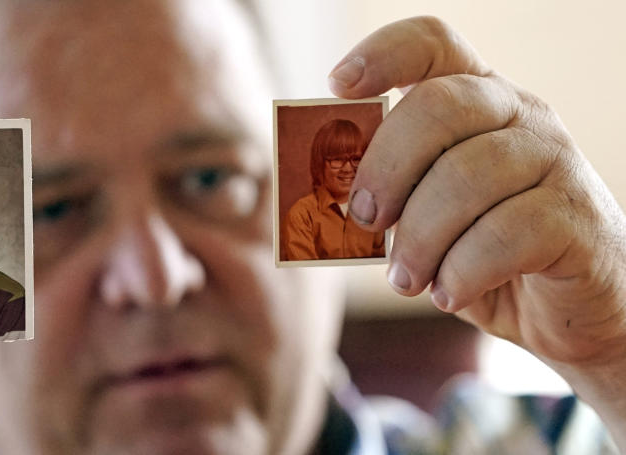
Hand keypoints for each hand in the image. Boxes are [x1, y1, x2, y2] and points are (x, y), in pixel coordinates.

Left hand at [333, 16, 625, 444]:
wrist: (568, 312)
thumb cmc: (480, 254)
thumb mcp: (421, 218)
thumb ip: (385, 196)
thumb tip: (326, 195)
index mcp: (474, 101)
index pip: (434, 42)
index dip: (382, 54)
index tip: (338, 85)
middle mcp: (520, 115)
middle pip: (440, 105)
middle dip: (384, 167)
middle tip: (361, 218)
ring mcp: (556, 160)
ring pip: (469, 175)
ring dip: (418, 237)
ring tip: (404, 279)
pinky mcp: (579, 218)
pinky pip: (506, 234)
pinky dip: (461, 270)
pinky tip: (447, 292)